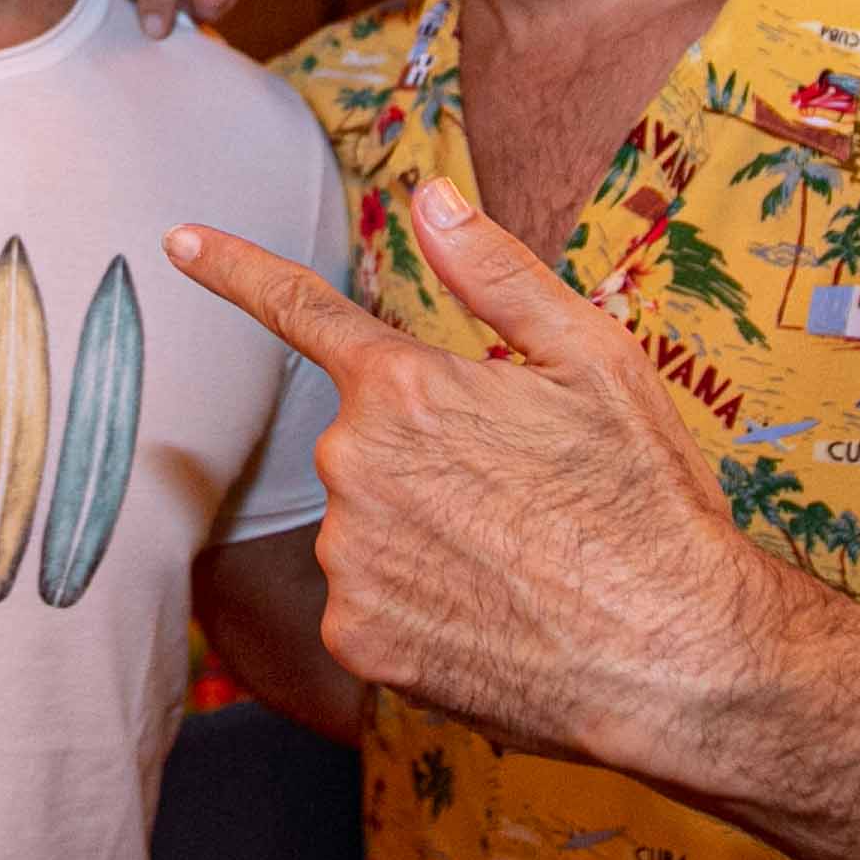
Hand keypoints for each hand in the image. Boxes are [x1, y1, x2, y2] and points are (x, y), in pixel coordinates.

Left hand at [166, 177, 847, 791]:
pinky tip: (494, 617)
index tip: (181, 242)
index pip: (302, 310)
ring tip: (523, 564)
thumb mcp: (595, 359)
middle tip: (524, 496)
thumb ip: (497, 272)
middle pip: (365, 441)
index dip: (236, 269)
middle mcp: (354, 469)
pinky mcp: (358, 639)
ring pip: (369, 525)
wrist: (678, 660)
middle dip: (426, 455)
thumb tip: (429, 199)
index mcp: (405, 388)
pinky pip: (372, 601)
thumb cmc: (645, 501)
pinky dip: (421, 604)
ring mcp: (350, 560)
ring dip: (425, 534)